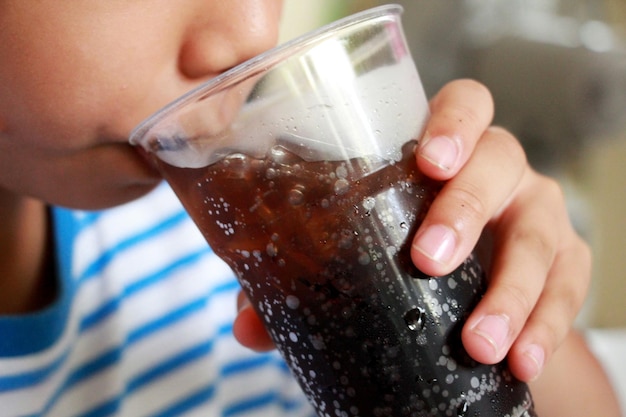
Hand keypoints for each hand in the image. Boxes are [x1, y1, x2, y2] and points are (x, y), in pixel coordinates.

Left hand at [233, 79, 591, 383]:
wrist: (475, 286)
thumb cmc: (408, 248)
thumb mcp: (361, 252)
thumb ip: (302, 280)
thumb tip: (248, 326)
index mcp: (444, 152)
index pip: (462, 106)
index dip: (454, 123)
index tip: (430, 160)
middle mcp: (497, 172)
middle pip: (499, 161)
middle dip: (466, 208)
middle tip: (429, 259)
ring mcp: (535, 213)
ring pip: (540, 230)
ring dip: (510, 287)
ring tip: (477, 341)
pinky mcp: (566, 262)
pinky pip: (568, 287)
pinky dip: (546, 325)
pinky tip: (521, 359)